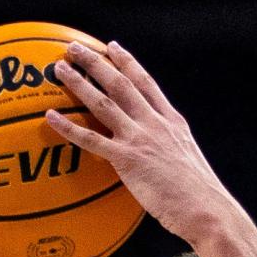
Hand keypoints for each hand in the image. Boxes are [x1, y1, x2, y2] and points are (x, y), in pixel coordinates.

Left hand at [46, 41, 235, 244]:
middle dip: (96, 62)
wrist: (206, 209)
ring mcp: (140, 139)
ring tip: (60, 69)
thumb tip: (161, 155)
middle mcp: (154, 123)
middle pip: (120, 83)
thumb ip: (171, 149)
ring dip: (79, 83)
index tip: (113, 47)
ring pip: (103, 103)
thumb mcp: (188, 160)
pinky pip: (91, 139)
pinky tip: (51, 116)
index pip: (146, 83)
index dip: (127, 62)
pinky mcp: (128, 161)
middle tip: (75, 49)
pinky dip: (69, 127)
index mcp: (171, 121)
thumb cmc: (200, 196)